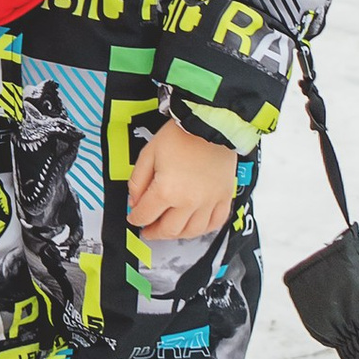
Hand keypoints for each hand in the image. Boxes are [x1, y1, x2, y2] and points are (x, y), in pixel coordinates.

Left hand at [127, 118, 239, 241]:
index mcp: (166, 190)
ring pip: (192, 232)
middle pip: (169, 230)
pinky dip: (203, 229)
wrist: (210, 124)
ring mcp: (209, 202)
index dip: (136, 219)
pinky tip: (195, 225)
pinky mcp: (224, 198)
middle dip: (155, 232)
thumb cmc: (181, 135)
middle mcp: (189, 201)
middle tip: (149, 230)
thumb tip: (135, 201)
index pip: (146, 216)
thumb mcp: (148, 153)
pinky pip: (215, 223)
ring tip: (170, 229)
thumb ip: (137, 181)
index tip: (134, 218)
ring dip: (177, 234)